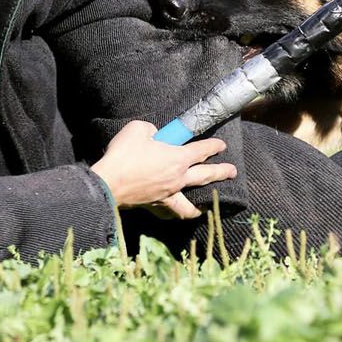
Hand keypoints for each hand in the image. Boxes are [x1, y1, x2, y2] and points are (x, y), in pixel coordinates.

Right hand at [90, 121, 236, 217]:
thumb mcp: (138, 129)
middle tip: (232, 171)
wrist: (108, 182)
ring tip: (209, 205)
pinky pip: (169, 212)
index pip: (202, 150)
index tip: (223, 145)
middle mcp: (177, 178)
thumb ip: (152, 130)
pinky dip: (176, 213)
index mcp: (178, 158)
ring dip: (203, 203)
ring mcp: (167, 195)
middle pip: (206, 175)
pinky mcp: (154, 205)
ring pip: (191, 202)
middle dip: (222, 172)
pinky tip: (176, 213)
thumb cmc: (124, 154)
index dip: (214, 146)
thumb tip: (155, 137)